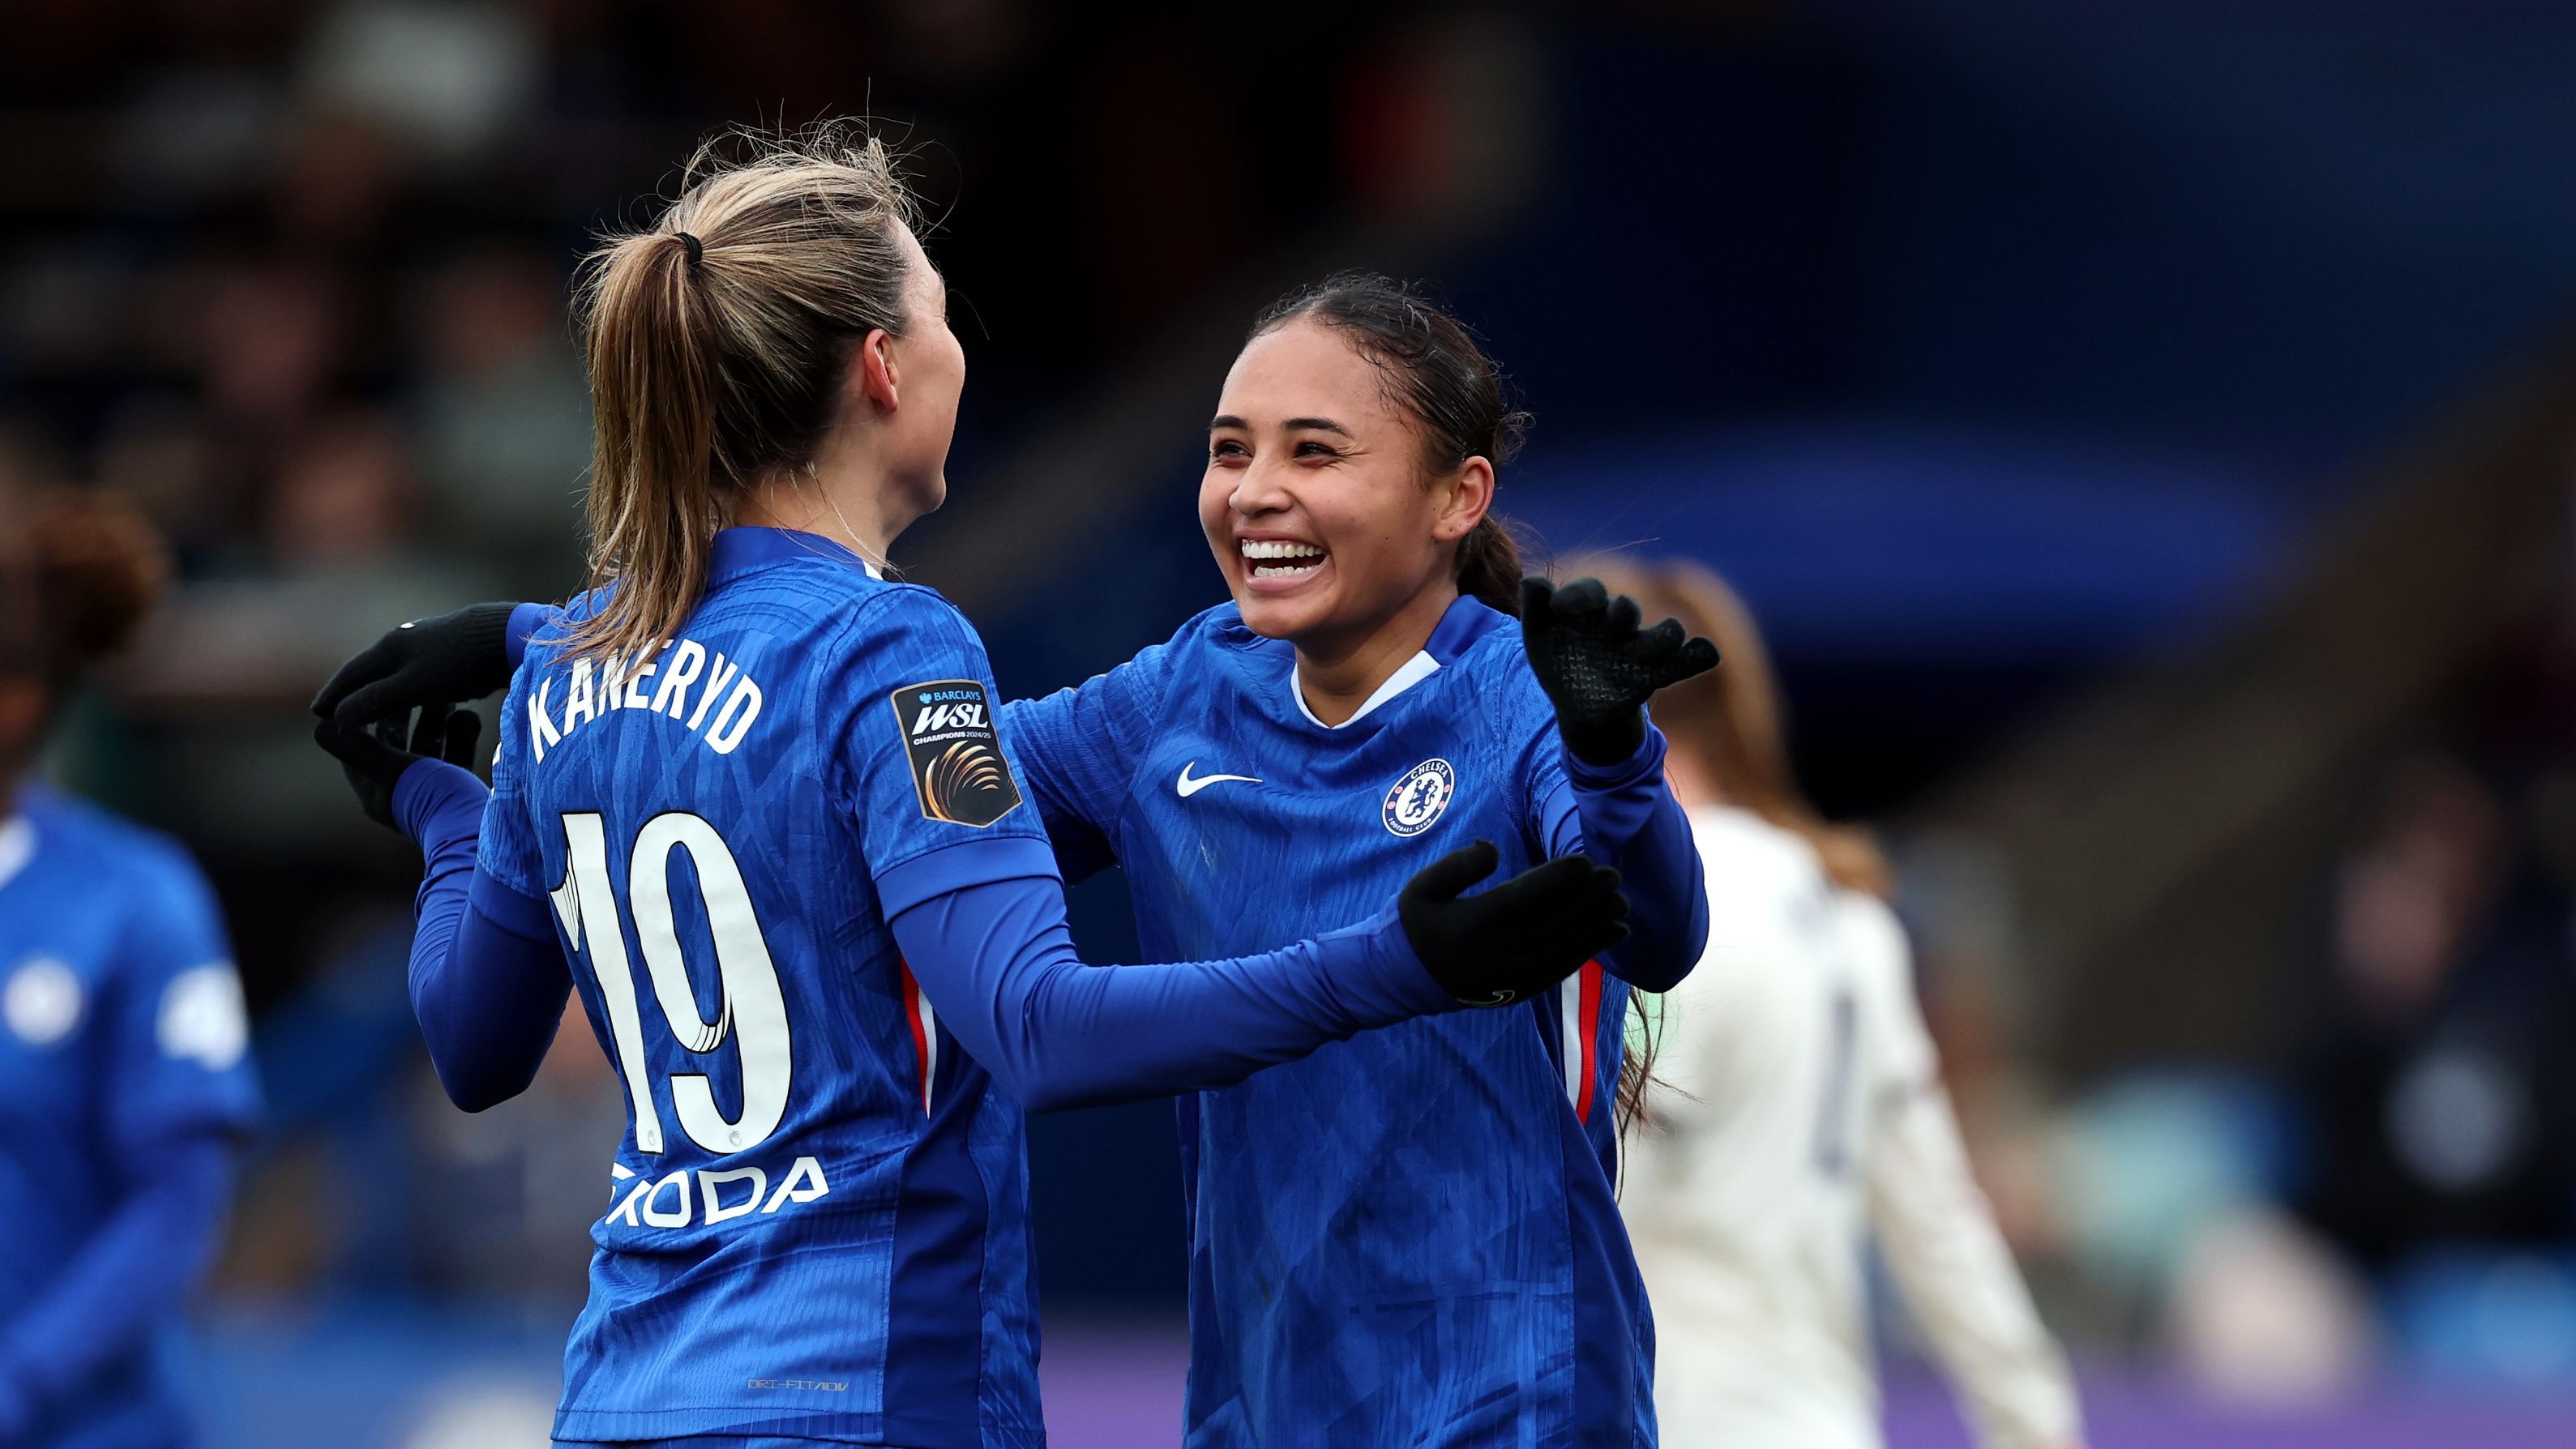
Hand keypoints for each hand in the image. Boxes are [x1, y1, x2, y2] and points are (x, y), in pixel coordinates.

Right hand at [311, 602, 522, 724]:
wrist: (508, 636)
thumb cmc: (460, 664)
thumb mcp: (413, 687)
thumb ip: (375, 701)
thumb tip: (337, 718)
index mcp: (390, 647)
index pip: (351, 674)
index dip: (333, 695)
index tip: (316, 713)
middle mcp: (406, 638)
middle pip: (371, 668)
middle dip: (352, 689)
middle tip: (335, 708)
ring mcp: (431, 639)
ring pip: (397, 667)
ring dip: (381, 685)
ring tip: (373, 702)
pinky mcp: (456, 645)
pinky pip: (423, 668)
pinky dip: (410, 683)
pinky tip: (421, 689)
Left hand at [314, 704, 483, 831]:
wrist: (482, 832)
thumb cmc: (433, 800)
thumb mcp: (392, 769)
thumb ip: (357, 747)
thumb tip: (318, 725)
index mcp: (377, 790)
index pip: (358, 747)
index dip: (359, 717)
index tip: (368, 689)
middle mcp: (401, 791)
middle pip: (394, 743)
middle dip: (402, 712)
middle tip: (410, 682)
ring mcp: (431, 791)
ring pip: (428, 747)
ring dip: (434, 720)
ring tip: (445, 695)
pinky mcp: (459, 789)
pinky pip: (456, 755)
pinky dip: (460, 734)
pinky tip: (468, 716)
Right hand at [1398, 841, 1628, 1006]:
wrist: (1403, 980)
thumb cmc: (1416, 924)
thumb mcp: (1422, 886)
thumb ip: (1458, 865)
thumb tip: (1493, 847)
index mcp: (1474, 922)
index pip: (1524, 898)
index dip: (1558, 879)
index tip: (1585, 861)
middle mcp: (1498, 951)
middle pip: (1553, 921)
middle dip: (1587, 898)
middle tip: (1614, 875)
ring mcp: (1512, 974)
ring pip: (1564, 946)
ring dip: (1596, 924)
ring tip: (1621, 903)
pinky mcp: (1522, 989)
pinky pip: (1563, 968)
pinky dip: (1591, 950)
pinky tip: (1614, 933)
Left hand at [1519, 576, 1720, 764]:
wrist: (1579, 702)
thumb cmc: (1558, 660)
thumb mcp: (1539, 635)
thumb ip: (1535, 608)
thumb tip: (1531, 580)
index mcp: (1588, 612)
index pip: (1589, 593)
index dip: (1580, 596)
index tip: (1564, 608)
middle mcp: (1618, 625)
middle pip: (1627, 610)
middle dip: (1624, 612)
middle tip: (1621, 615)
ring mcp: (1639, 649)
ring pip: (1664, 634)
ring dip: (1666, 634)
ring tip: (1671, 636)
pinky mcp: (1654, 674)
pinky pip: (1683, 662)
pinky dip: (1697, 656)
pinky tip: (1708, 652)